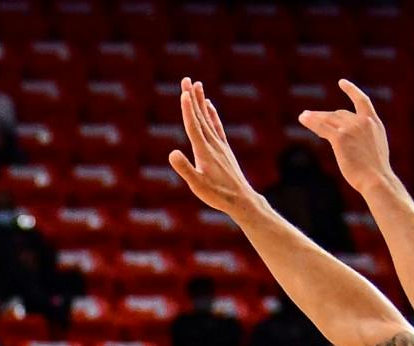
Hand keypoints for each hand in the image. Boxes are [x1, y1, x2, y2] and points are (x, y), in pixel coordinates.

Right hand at [167, 78, 263, 220]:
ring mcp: (220, 145)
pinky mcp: (224, 149)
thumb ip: (185, 169)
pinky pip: (217, 126)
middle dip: (192, 98)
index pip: (193, 126)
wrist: (241, 199)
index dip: (188, 109)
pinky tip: (210, 106)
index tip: (184, 92)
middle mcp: (212, 144)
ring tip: (197, 85)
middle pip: (200, 116)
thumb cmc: (217, 195)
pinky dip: (212, 114)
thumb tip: (171, 153)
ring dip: (202, 101)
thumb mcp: (197, 185)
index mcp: (204, 151)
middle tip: (186, 79)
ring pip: (208, 118)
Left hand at [298, 79, 394, 191]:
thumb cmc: (376, 172)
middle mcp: (363, 122)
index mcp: (374, 123)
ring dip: (314, 117)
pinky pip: (322, 127)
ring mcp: (351, 128)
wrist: (376, 179)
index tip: (342, 82)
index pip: (363, 101)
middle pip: (339, 114)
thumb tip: (353, 142)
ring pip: (329, 119)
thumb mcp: (375, 149)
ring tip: (303, 116)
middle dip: (325, 116)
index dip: (351, 90)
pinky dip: (311, 122)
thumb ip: (365, 139)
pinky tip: (303, 118)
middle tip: (311, 116)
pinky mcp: (340, 138)